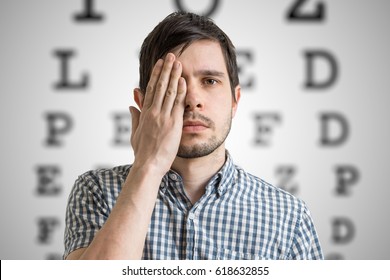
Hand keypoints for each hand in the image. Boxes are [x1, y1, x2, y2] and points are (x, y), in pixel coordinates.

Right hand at [130, 53, 186, 175]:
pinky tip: (183, 80)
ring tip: (178, 62)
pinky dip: (180, 91)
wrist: (148, 165)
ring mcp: (162, 117)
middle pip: (160, 86)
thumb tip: (132, 106)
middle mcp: (153, 112)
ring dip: (174, 75)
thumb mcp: (135, 133)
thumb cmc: (142, 153)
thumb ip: (134, 118)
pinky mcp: (172, 124)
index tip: (160, 64)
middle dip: (165, 70)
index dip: (156, 75)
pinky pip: (177, 104)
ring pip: (169, 92)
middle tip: (170, 56)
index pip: (151, 89)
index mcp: (144, 114)